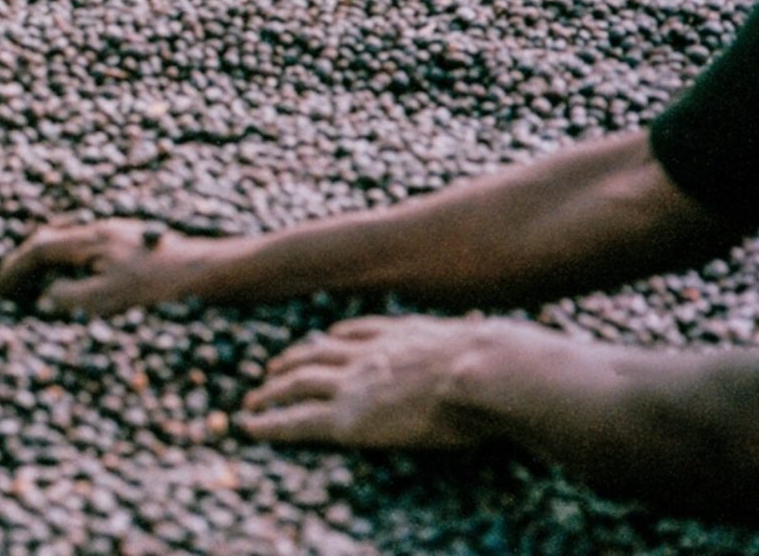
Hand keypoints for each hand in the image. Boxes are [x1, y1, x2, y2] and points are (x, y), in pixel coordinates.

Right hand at [0, 218, 216, 315]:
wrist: (211, 274)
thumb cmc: (161, 290)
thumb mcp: (107, 301)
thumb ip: (67, 298)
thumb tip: (44, 296)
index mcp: (90, 239)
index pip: (39, 247)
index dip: (14, 268)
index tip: (0, 291)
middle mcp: (102, 229)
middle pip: (51, 238)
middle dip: (27, 262)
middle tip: (13, 289)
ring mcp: (120, 234)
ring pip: (71, 242)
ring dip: (49, 263)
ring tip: (39, 288)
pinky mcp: (136, 243)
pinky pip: (90, 249)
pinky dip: (72, 265)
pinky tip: (81, 284)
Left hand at [240, 314, 540, 450]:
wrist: (484, 370)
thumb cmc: (499, 362)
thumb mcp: (481, 340)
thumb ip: (476, 342)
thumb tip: (507, 347)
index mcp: (400, 334)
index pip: (354, 332)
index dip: (330, 339)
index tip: (317, 341)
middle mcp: (367, 353)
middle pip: (315, 353)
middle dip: (288, 362)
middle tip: (269, 369)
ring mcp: (353, 382)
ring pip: (295, 383)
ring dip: (268, 392)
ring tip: (251, 400)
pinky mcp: (347, 417)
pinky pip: (296, 420)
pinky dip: (269, 423)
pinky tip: (250, 427)